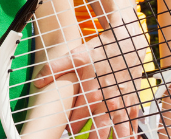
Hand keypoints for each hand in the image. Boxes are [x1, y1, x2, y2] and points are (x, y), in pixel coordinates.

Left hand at [36, 24, 147, 138]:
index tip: (66, 131)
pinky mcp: (133, 102)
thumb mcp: (75, 56)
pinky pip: (133, 124)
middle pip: (99, 132)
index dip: (70, 127)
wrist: (125, 41)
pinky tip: (128, 138)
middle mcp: (109, 103)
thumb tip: (38, 81)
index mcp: (92, 94)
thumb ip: (54, 69)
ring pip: (119, 132)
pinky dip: (130, 133)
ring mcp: (123, 104)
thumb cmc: (100, 49)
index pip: (77, 120)